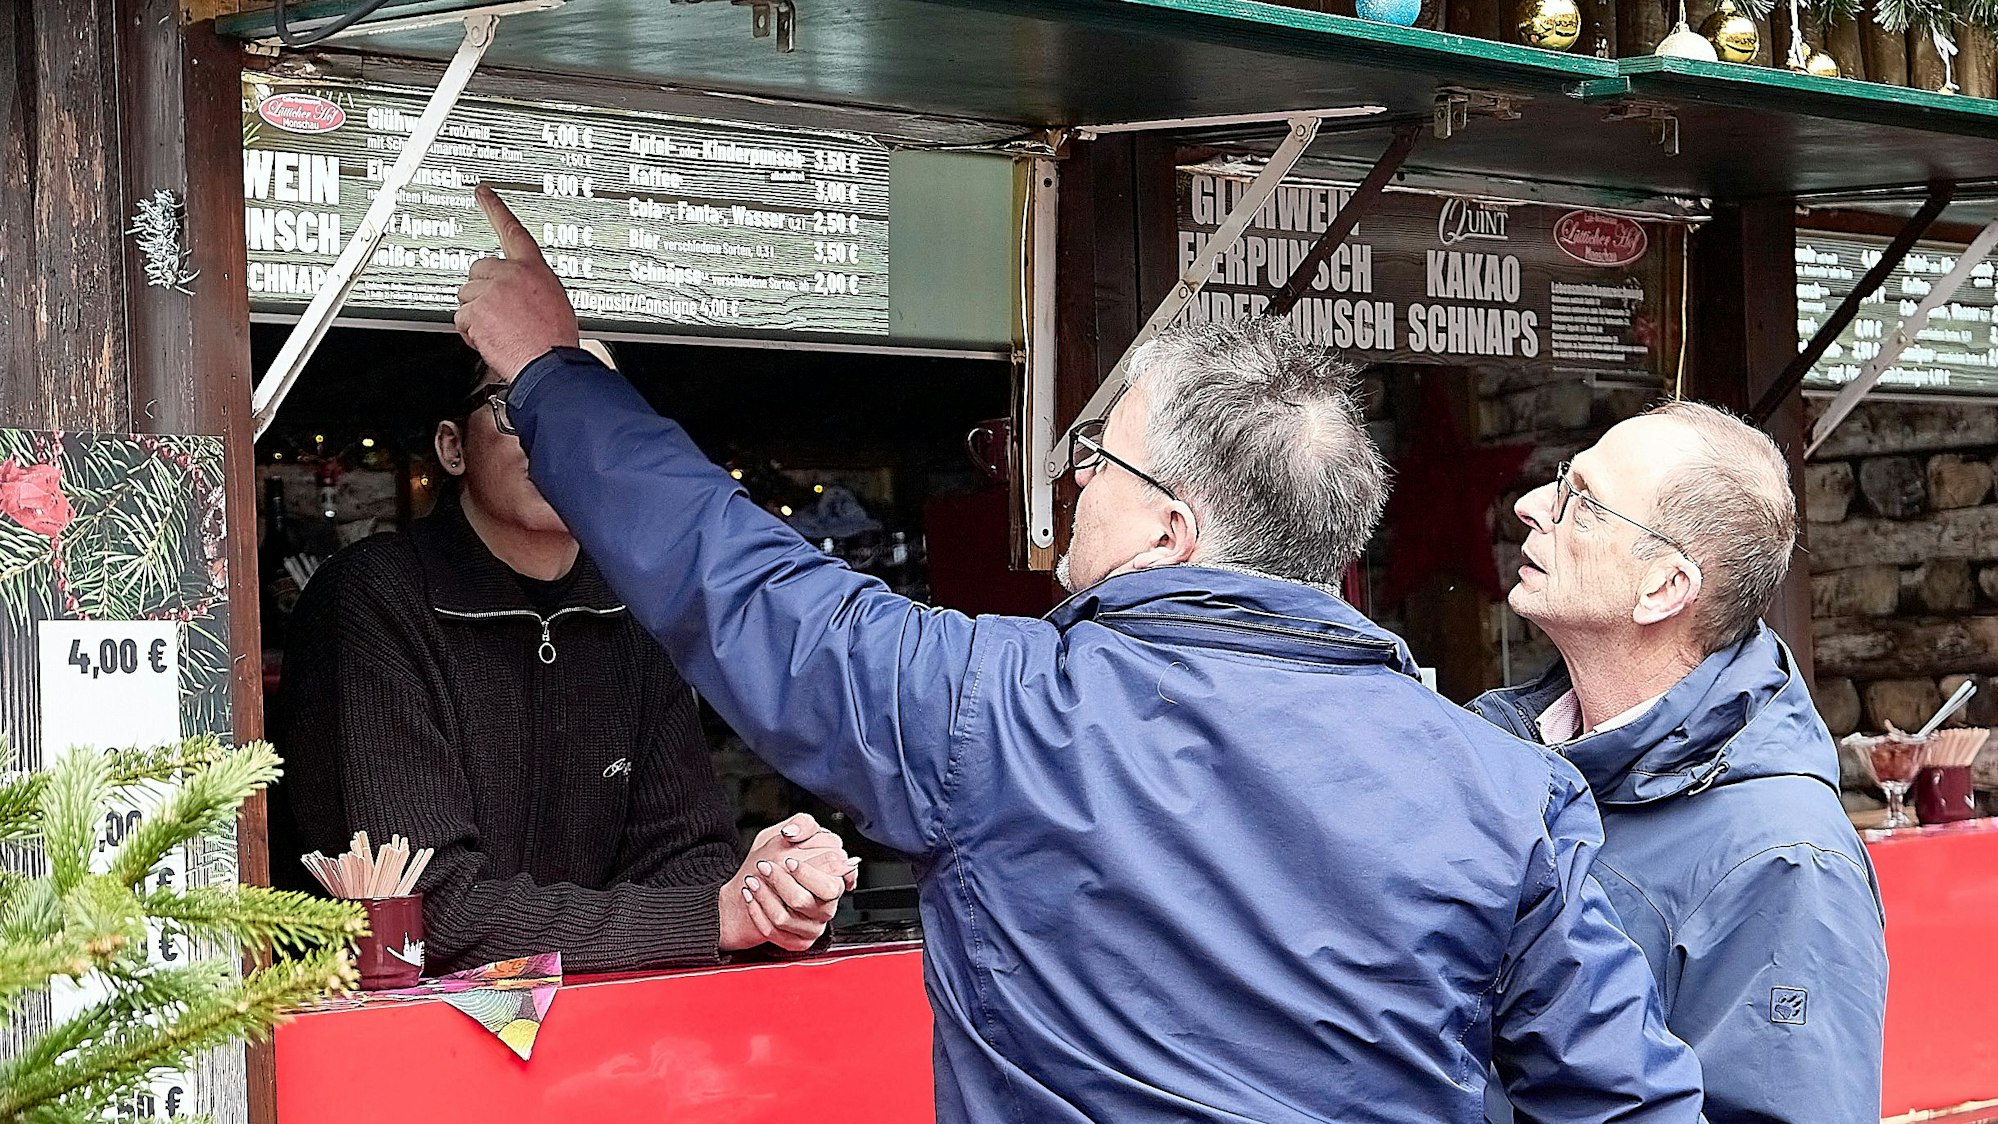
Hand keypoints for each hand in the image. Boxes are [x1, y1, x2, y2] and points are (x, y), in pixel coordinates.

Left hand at [455, 185, 579, 379]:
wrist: (549, 363)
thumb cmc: (555, 339)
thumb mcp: (553, 301)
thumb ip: (530, 286)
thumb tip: (516, 290)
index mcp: (533, 268)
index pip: (512, 230)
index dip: (495, 208)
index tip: (483, 193)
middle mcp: (510, 273)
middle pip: (478, 270)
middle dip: (482, 291)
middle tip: (499, 313)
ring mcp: (491, 291)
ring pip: (466, 296)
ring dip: (477, 315)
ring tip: (501, 331)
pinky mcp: (476, 310)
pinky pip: (461, 319)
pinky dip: (471, 333)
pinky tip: (492, 340)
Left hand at [717, 812, 859, 952]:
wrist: (752, 885)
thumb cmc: (774, 859)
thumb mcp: (785, 833)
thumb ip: (802, 825)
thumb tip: (798, 833)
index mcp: (834, 881)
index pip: (831, 884)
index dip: (808, 873)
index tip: (788, 861)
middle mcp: (826, 907)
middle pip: (805, 901)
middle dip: (781, 883)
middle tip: (765, 867)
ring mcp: (812, 927)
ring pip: (784, 917)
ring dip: (764, 896)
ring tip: (751, 880)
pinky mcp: (796, 942)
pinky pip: (773, 932)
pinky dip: (756, 912)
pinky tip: (750, 897)